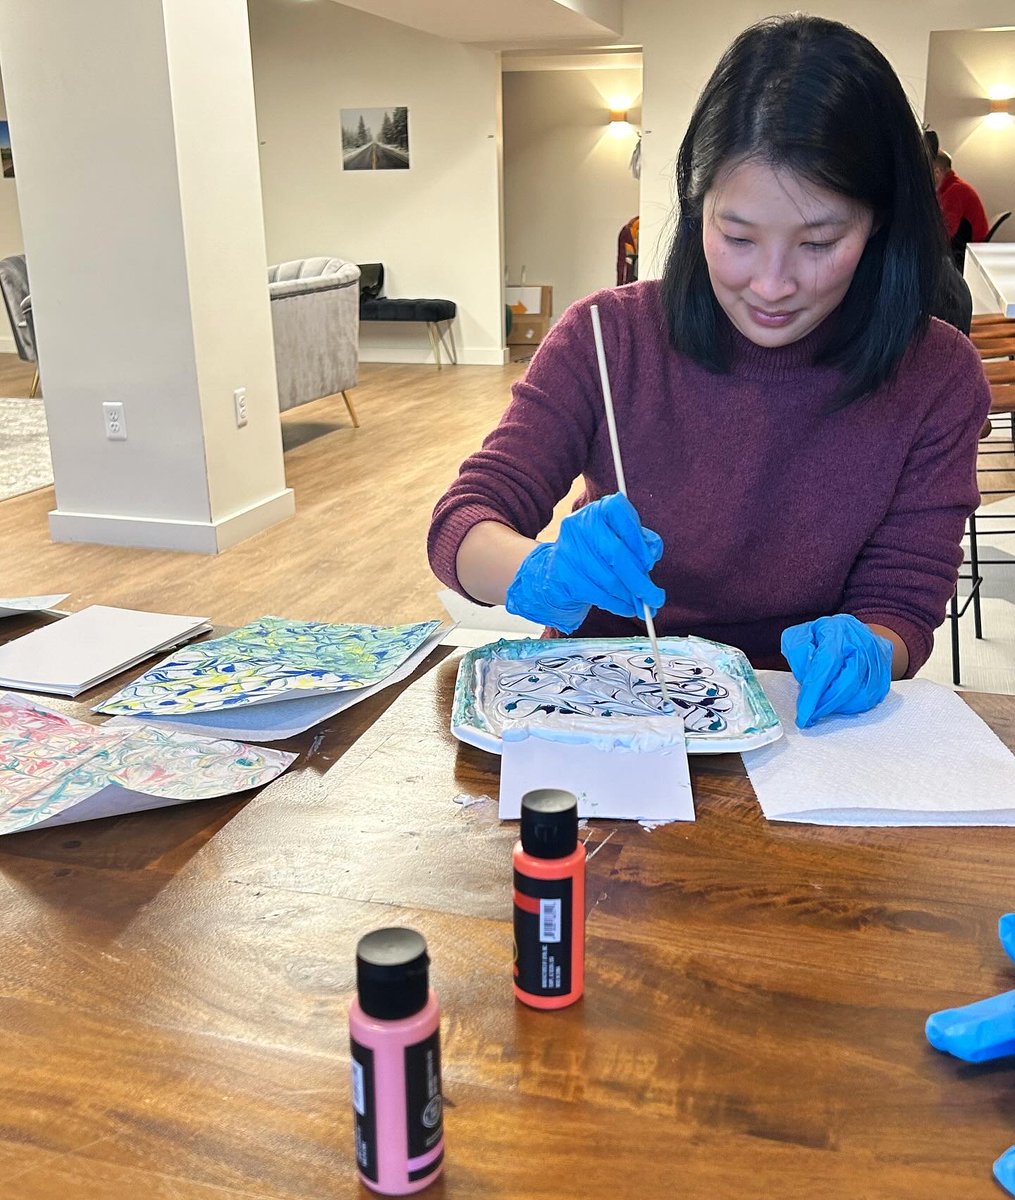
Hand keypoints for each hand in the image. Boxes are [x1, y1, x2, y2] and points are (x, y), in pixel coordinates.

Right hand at [505, 493, 664, 632]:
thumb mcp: (620, 540)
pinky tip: (626, 608)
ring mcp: (568, 551)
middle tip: (656, 598)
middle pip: (617, 553)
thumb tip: (651, 555)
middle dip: (640, 580)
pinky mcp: (564, 576)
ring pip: (609, 579)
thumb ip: (640, 542)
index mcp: (597, 510)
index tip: (650, 562)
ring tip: (642, 606)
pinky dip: (617, 605)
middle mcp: (579, 525)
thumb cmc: (597, 554)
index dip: (638, 539)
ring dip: (630, 597)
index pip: (621, 514)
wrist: (556, 571)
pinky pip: (598, 594)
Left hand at [781, 614, 892, 728]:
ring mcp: (878, 657)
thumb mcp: (799, 636)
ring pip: (862, 695)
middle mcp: (862, 642)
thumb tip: (807, 677)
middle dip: (826, 705)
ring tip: (824, 705)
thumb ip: (797, 653)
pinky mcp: (886, 671)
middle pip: (848, 683)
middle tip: (811, 715)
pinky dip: (853, 705)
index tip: (804, 715)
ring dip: (839, 707)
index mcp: (837, 632)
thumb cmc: (822, 635)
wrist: (850, 631)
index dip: (814, 692)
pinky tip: (840, 702)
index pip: (826, 665)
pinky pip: (872, 698)